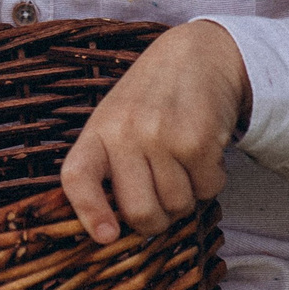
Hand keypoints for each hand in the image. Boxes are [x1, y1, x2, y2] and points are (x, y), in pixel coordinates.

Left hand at [60, 20, 250, 244]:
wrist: (198, 54)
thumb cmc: (153, 98)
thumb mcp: (116, 119)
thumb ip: (109, 164)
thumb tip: (113, 229)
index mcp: (98, 131)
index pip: (77, 177)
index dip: (88, 212)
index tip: (107, 236)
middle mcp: (125, 133)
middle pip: (139, 212)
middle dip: (157, 220)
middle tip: (163, 201)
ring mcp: (161, 135)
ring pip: (178, 206)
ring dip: (188, 196)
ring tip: (184, 163)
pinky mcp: (198, 139)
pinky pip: (208, 190)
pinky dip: (211, 181)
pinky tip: (205, 153)